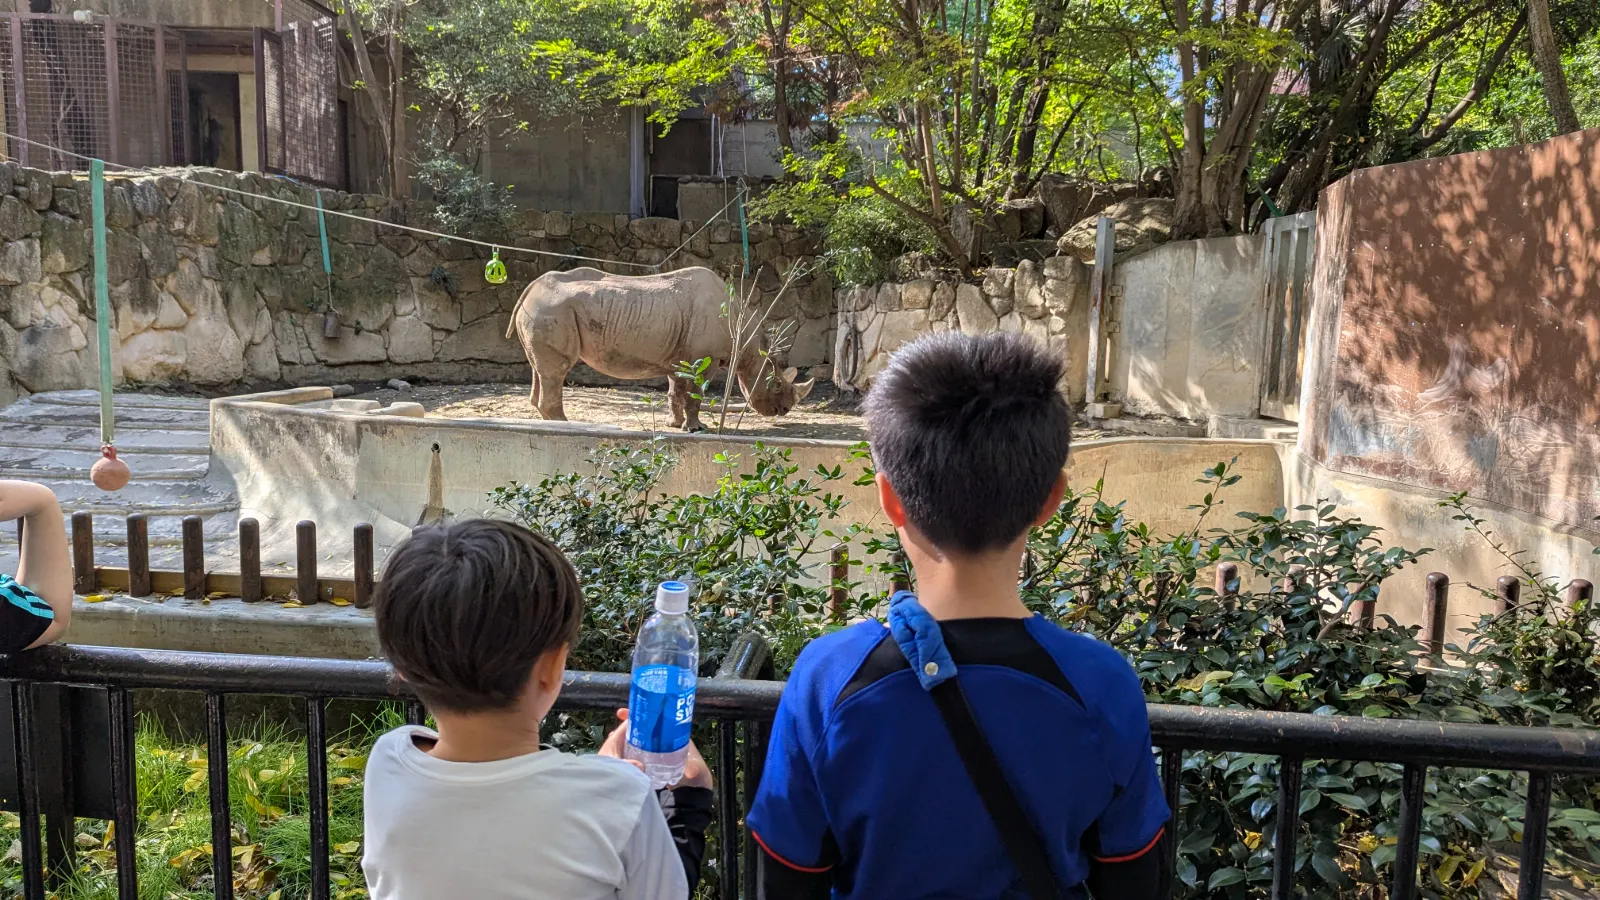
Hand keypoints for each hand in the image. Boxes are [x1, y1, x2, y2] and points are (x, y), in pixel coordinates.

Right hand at [598, 708, 713, 790]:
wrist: (694, 790)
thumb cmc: (696, 775)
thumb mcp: (694, 769)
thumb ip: (692, 769)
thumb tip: (690, 772)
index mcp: (673, 734)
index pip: (654, 719)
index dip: (639, 715)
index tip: (623, 713)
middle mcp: (663, 740)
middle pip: (643, 728)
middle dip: (628, 727)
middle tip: (613, 731)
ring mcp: (656, 750)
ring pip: (638, 740)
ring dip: (625, 739)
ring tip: (611, 740)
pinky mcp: (651, 761)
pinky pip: (636, 752)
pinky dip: (627, 751)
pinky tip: (618, 755)